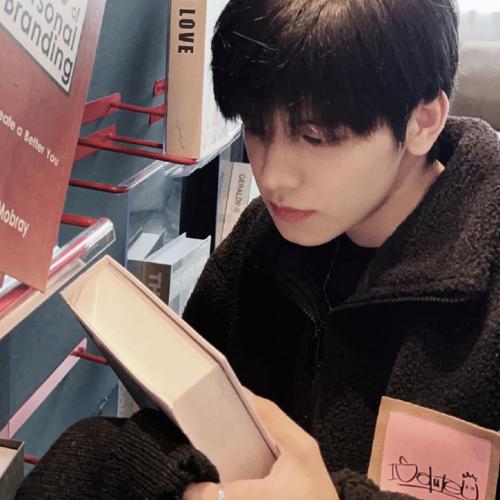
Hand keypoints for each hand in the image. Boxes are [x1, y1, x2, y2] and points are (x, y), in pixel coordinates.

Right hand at [183, 390, 338, 499]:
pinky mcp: (286, 479)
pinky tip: (224, 470)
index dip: (242, 399)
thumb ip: (231, 494)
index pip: (267, 410)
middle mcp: (295, 447)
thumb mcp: (269, 498)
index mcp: (297, 443)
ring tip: (209, 442)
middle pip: (261, 424)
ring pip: (259, 443)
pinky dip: (242, 462)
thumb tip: (192, 490)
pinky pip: (260, 461)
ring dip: (237, 443)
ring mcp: (292, 463)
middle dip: (234, 421)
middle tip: (206, 419)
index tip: (216, 393)